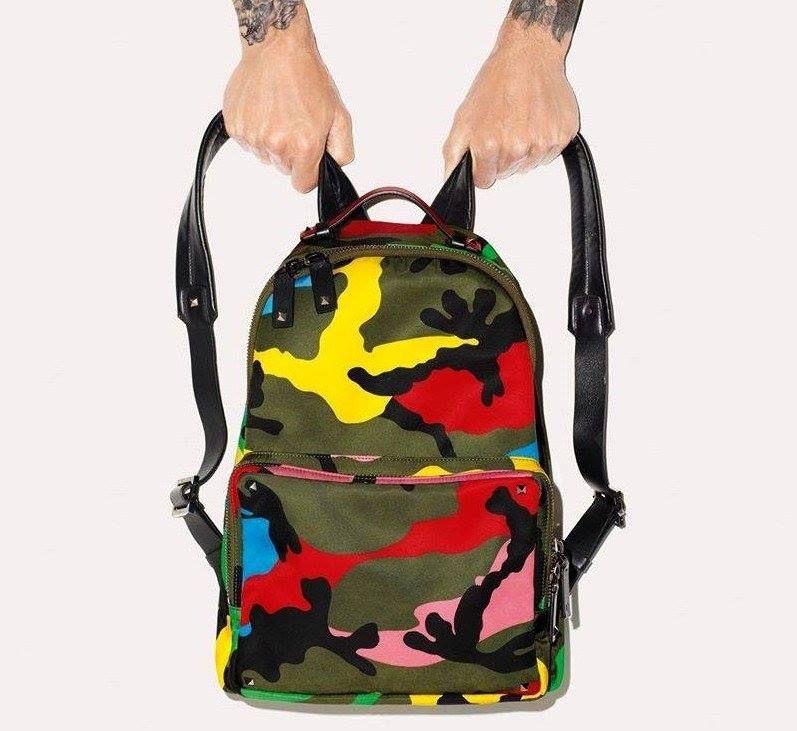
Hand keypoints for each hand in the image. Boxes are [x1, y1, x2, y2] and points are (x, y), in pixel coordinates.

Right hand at [223, 9, 352, 192]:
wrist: (278, 49)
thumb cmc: (308, 78)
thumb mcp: (340, 115)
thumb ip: (343, 150)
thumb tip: (334, 168)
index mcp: (303, 147)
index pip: (302, 185)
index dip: (308, 173)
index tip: (309, 158)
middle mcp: (276, 145)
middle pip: (284, 169)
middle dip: (292, 154)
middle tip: (296, 124)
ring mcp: (253, 136)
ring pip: (265, 156)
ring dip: (272, 142)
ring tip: (280, 113)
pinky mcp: (236, 127)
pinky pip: (248, 143)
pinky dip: (256, 131)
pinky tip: (265, 110)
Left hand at [444, 24, 579, 188]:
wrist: (528, 55)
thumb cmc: (496, 82)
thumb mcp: (464, 116)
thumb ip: (453, 153)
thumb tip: (450, 178)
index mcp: (490, 145)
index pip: (484, 180)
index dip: (482, 166)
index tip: (485, 149)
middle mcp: (517, 148)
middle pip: (506, 173)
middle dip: (501, 157)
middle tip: (503, 127)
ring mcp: (541, 143)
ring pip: (527, 166)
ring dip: (522, 151)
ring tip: (519, 122)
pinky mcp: (561, 136)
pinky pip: (548, 155)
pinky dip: (541, 143)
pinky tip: (535, 121)